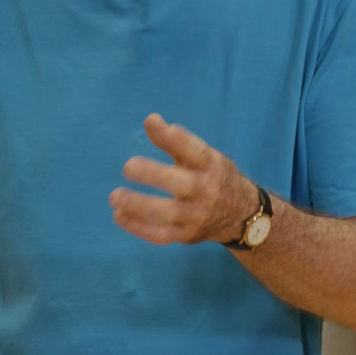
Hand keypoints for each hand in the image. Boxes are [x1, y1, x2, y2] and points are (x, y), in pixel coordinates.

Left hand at [109, 114, 259, 244]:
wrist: (241, 215)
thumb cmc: (214, 176)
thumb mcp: (203, 156)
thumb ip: (174, 141)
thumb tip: (150, 119)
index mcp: (211, 166)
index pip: (197, 152)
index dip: (178, 139)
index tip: (157, 125)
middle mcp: (206, 191)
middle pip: (181, 184)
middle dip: (153, 175)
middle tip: (127, 167)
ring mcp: (196, 216)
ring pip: (166, 213)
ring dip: (138, 205)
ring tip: (114, 196)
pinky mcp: (186, 235)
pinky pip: (161, 235)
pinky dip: (139, 227)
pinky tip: (119, 215)